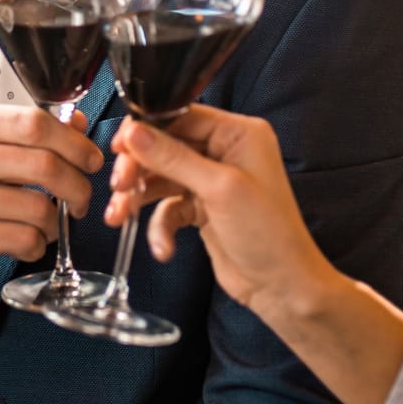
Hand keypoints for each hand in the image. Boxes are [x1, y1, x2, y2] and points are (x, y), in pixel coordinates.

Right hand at [0, 103, 102, 291]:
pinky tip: (29, 241)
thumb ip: (24, 131)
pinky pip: (23, 240)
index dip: (75, 143)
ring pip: (39, 208)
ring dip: (57, 221)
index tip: (90, 159)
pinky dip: (38, 244)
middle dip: (78, 185)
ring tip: (49, 223)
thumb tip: (77, 122)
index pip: (35, 124)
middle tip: (81, 197)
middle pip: (44, 165)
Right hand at [104, 106, 328, 319]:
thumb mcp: (219, 189)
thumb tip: (135, 132)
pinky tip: (163, 247)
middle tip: (120, 185)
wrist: (282, 287)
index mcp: (239, 134)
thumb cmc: (269, 234)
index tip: (120, 144)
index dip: (147, 129)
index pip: (183, 116)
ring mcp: (212, 181)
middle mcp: (225, 152)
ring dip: (139, 197)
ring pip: (161, 177)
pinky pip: (168, 207)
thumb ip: (174, 158)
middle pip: (166, 146)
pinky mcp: (202, 208)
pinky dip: (160, 226)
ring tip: (120, 216)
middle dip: (139, 167)